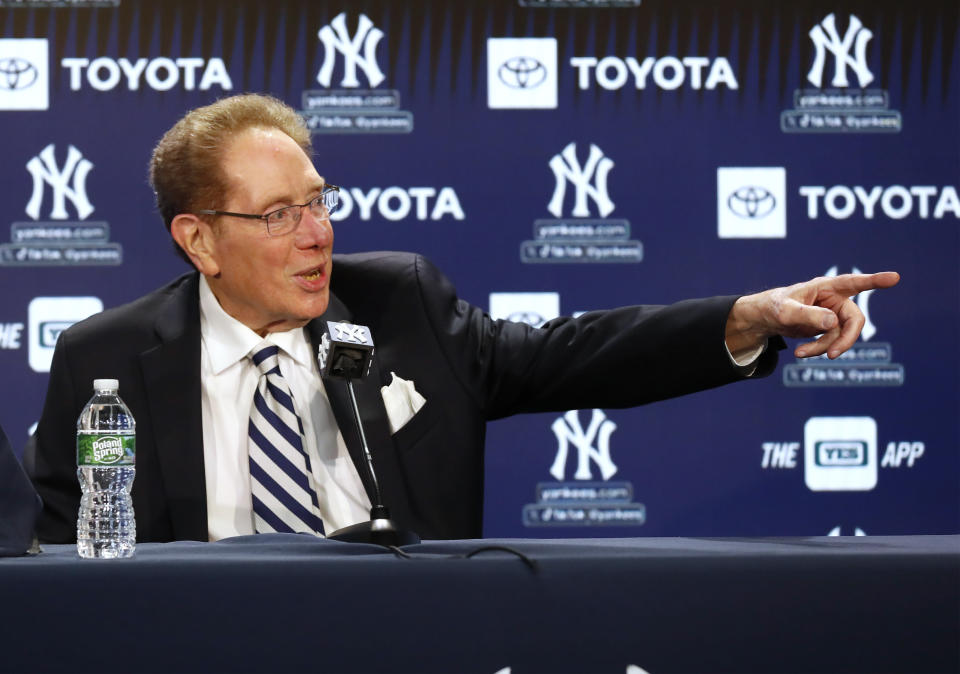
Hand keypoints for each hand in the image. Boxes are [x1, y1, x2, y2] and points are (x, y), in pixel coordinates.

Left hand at [725, 272, 899, 359]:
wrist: (766, 318)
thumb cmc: (775, 307)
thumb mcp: (786, 311)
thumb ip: (809, 315)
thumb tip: (833, 322)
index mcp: (825, 287)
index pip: (853, 282)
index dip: (874, 280)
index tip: (895, 277)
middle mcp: (834, 299)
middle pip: (854, 320)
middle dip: (846, 339)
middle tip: (833, 355)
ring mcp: (833, 314)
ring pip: (842, 335)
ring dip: (824, 347)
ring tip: (800, 354)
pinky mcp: (828, 328)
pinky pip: (832, 342)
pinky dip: (818, 350)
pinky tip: (800, 353)